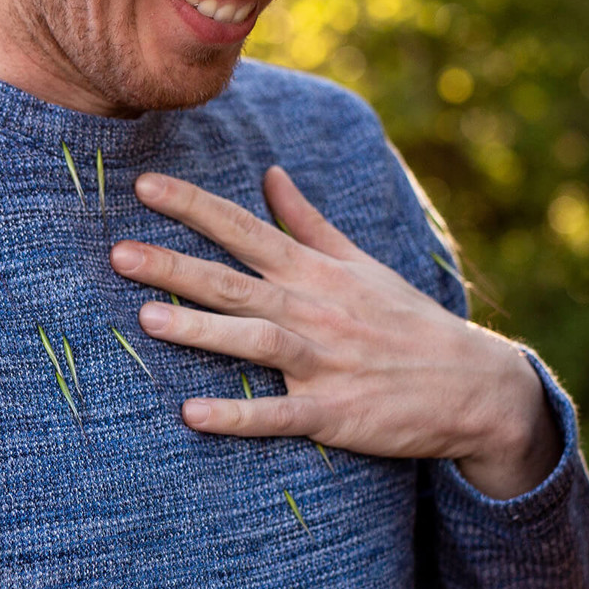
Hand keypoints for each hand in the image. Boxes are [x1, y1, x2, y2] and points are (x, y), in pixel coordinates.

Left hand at [109, 167, 559, 498]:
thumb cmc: (406, 321)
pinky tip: (192, 415)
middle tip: (118, 253)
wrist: (471, 384)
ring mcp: (323, 362)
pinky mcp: (332, 412)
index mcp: (314, 272)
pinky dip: (237, 415)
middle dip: (174, 266)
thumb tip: (271, 173)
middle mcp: (313, 310)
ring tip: (146, 319)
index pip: (244, 229)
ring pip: (253, 340)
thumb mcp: (359, 262)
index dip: (193, 207)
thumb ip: (308, 221)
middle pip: (233, 282)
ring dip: (200, 330)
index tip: (143, 187)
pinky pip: (278, 414)